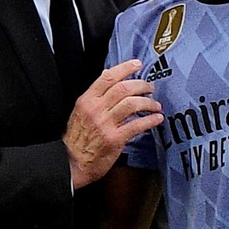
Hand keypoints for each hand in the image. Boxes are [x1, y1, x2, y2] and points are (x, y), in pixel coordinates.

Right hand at [63, 60, 162, 189]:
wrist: (71, 163)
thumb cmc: (77, 139)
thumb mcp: (80, 111)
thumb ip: (95, 94)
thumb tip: (106, 74)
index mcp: (87, 100)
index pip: (108, 77)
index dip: (125, 68)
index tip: (137, 64)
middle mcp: (96, 109)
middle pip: (123, 88)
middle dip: (141, 85)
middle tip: (150, 87)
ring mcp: (105, 124)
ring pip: (132, 104)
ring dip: (148, 102)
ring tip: (155, 104)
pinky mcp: (114, 139)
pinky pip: (136, 125)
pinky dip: (150, 120)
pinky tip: (156, 118)